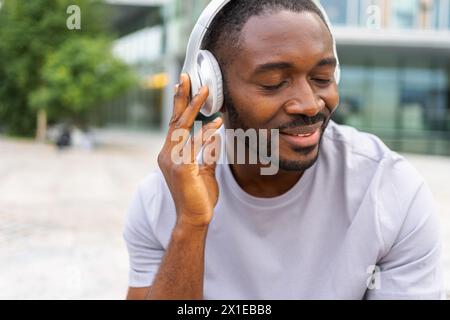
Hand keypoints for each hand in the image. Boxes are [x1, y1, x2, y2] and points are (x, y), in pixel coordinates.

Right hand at [157, 73, 222, 227]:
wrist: (194, 219)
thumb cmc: (198, 196)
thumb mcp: (204, 170)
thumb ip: (207, 154)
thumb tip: (215, 137)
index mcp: (170, 154)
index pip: (175, 124)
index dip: (179, 104)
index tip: (183, 85)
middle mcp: (167, 154)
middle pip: (175, 119)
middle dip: (182, 96)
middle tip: (188, 76)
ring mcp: (172, 161)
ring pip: (183, 127)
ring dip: (195, 107)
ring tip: (206, 90)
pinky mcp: (182, 169)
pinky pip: (195, 146)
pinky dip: (206, 133)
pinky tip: (217, 123)